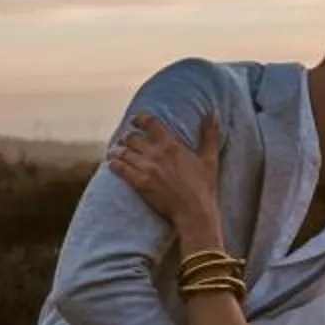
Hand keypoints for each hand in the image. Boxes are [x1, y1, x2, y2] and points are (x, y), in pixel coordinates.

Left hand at [108, 111, 225, 247]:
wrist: (194, 212)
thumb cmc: (204, 187)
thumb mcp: (210, 158)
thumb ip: (210, 133)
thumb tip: (213, 112)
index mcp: (172, 144)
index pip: (150, 123)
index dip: (139, 119)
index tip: (135, 120)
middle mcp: (156, 153)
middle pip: (132, 137)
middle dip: (127, 138)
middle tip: (125, 141)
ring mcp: (146, 168)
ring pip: (123, 151)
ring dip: (118, 150)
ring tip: (116, 152)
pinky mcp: (138, 183)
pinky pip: (119, 168)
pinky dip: (113, 164)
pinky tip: (112, 164)